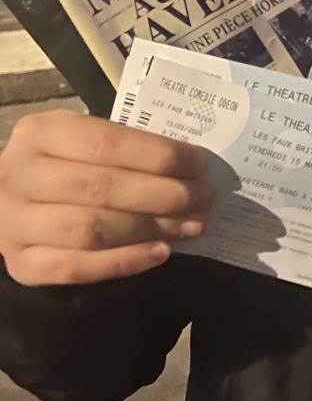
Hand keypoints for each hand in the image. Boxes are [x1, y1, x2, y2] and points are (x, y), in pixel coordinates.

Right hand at [0, 110, 211, 286]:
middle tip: (203, 198)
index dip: (158, 155)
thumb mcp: (81, 141)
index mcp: (40, 132)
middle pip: (101, 188)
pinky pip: (76, 268)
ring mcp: (13, 224)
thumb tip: (189, 163)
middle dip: (164, 194)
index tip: (199, 164)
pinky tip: (161, 252)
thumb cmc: (63, 165)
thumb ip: (125, 147)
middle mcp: (19, 175)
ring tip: (192, 225)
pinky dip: (124, 261)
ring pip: (91, 229)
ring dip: (151, 228)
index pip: (106, 142)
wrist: (11, 203)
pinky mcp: (20, 265)